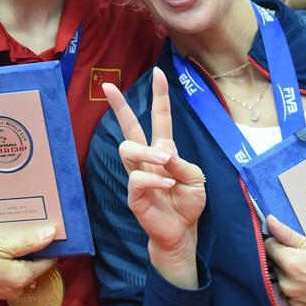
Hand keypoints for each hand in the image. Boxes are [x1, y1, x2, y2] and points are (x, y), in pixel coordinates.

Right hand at [0, 227, 57, 299]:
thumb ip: (27, 242)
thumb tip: (52, 234)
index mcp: (22, 278)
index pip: (49, 260)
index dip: (48, 244)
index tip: (44, 228)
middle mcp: (18, 290)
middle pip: (36, 266)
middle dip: (33, 249)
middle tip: (23, 229)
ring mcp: (6, 293)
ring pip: (23, 270)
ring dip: (20, 255)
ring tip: (9, 237)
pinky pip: (11, 275)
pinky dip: (9, 263)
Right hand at [103, 67, 205, 287]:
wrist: (182, 232)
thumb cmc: (187, 203)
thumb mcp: (196, 179)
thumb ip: (182, 163)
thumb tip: (163, 154)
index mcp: (164, 150)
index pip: (160, 119)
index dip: (159, 96)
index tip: (158, 73)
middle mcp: (147, 159)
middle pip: (129, 127)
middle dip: (119, 106)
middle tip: (109, 87)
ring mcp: (137, 176)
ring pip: (128, 149)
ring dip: (147, 152)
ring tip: (164, 161)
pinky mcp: (133, 195)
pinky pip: (137, 179)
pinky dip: (154, 179)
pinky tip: (167, 184)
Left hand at [265, 216, 305, 305]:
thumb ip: (287, 234)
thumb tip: (270, 221)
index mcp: (290, 263)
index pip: (269, 247)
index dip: (279, 244)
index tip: (290, 247)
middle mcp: (287, 284)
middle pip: (274, 266)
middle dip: (284, 262)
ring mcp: (292, 300)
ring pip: (281, 283)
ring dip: (289, 279)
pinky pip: (289, 299)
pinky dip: (296, 294)